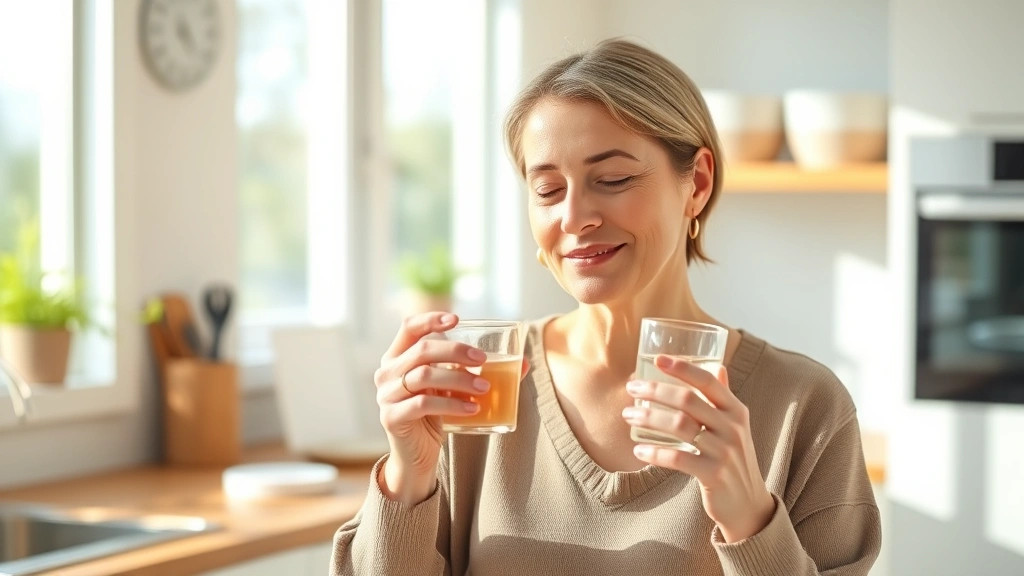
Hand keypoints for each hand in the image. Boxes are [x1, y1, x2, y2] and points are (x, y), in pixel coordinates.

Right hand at [374, 312, 528, 504]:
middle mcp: (386, 372)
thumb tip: (523, 364)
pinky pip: (423, 405)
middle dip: (456, 351)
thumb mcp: (452, 388)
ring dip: (459, 379)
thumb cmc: (436, 414)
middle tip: (483, 360)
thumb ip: (475, 372)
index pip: (408, 327)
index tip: (457, 320)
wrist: (417, 454)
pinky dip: (451, 404)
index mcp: (397, 357)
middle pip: (422, 351)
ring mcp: (385, 395)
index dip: (431, 320)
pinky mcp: (392, 418)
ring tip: (484, 388)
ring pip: (424, 376)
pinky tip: (472, 408)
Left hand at [622, 355, 774, 542]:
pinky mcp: (713, 474)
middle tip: (631, 389)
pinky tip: (639, 450)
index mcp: (736, 410)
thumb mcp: (736, 426)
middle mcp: (732, 427)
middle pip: (687, 400)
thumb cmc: (734, 459)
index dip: (682, 368)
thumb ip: (724, 398)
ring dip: (648, 418)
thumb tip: (718, 366)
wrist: (748, 504)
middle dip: (655, 391)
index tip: (656, 359)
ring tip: (628, 416)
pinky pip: (678, 458)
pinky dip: (655, 452)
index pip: (708, 381)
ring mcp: (724, 451)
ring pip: (679, 426)